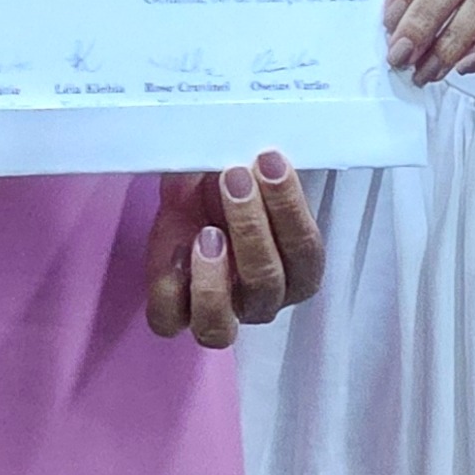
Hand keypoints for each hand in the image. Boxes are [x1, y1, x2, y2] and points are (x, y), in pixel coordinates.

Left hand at [143, 156, 323, 343]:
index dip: (289, 208)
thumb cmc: (233, 185)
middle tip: (235, 178)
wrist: (191, 192)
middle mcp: (264, 300)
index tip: (270, 162)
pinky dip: (171, 286)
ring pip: (219, 325)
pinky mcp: (174, 312)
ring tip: (207, 231)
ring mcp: (220, 313)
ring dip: (213, 278)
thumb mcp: (251, 168)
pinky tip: (177, 246)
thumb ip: (267, 168)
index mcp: (298, 269)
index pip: (306, 254)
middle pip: (266, 284)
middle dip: (251, 226)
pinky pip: (168, 320)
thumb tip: (268, 149)